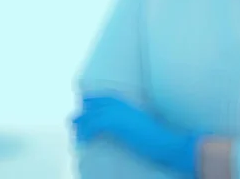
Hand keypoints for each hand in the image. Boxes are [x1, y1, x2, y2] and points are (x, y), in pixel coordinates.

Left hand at [72, 95, 201, 175]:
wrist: (167, 143)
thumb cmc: (160, 137)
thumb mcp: (145, 124)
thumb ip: (133, 121)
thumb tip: (126, 127)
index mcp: (130, 103)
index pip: (106, 97)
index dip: (93, 100)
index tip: (84, 104)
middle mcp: (122, 105)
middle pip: (95, 104)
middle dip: (83, 112)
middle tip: (72, 120)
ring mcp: (119, 113)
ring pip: (92, 115)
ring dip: (81, 124)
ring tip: (75, 132)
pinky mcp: (116, 124)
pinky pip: (94, 125)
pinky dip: (86, 132)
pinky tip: (84, 140)